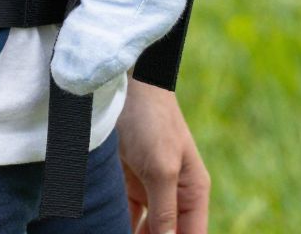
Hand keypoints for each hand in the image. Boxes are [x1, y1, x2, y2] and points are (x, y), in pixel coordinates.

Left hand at [118, 80, 208, 233]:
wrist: (124, 82)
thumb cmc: (151, 120)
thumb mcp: (161, 169)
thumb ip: (166, 212)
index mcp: (193, 192)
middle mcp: (175, 194)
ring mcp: (150, 187)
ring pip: (145, 228)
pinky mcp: (127, 181)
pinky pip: (125, 214)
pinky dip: (117, 224)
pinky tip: (106, 228)